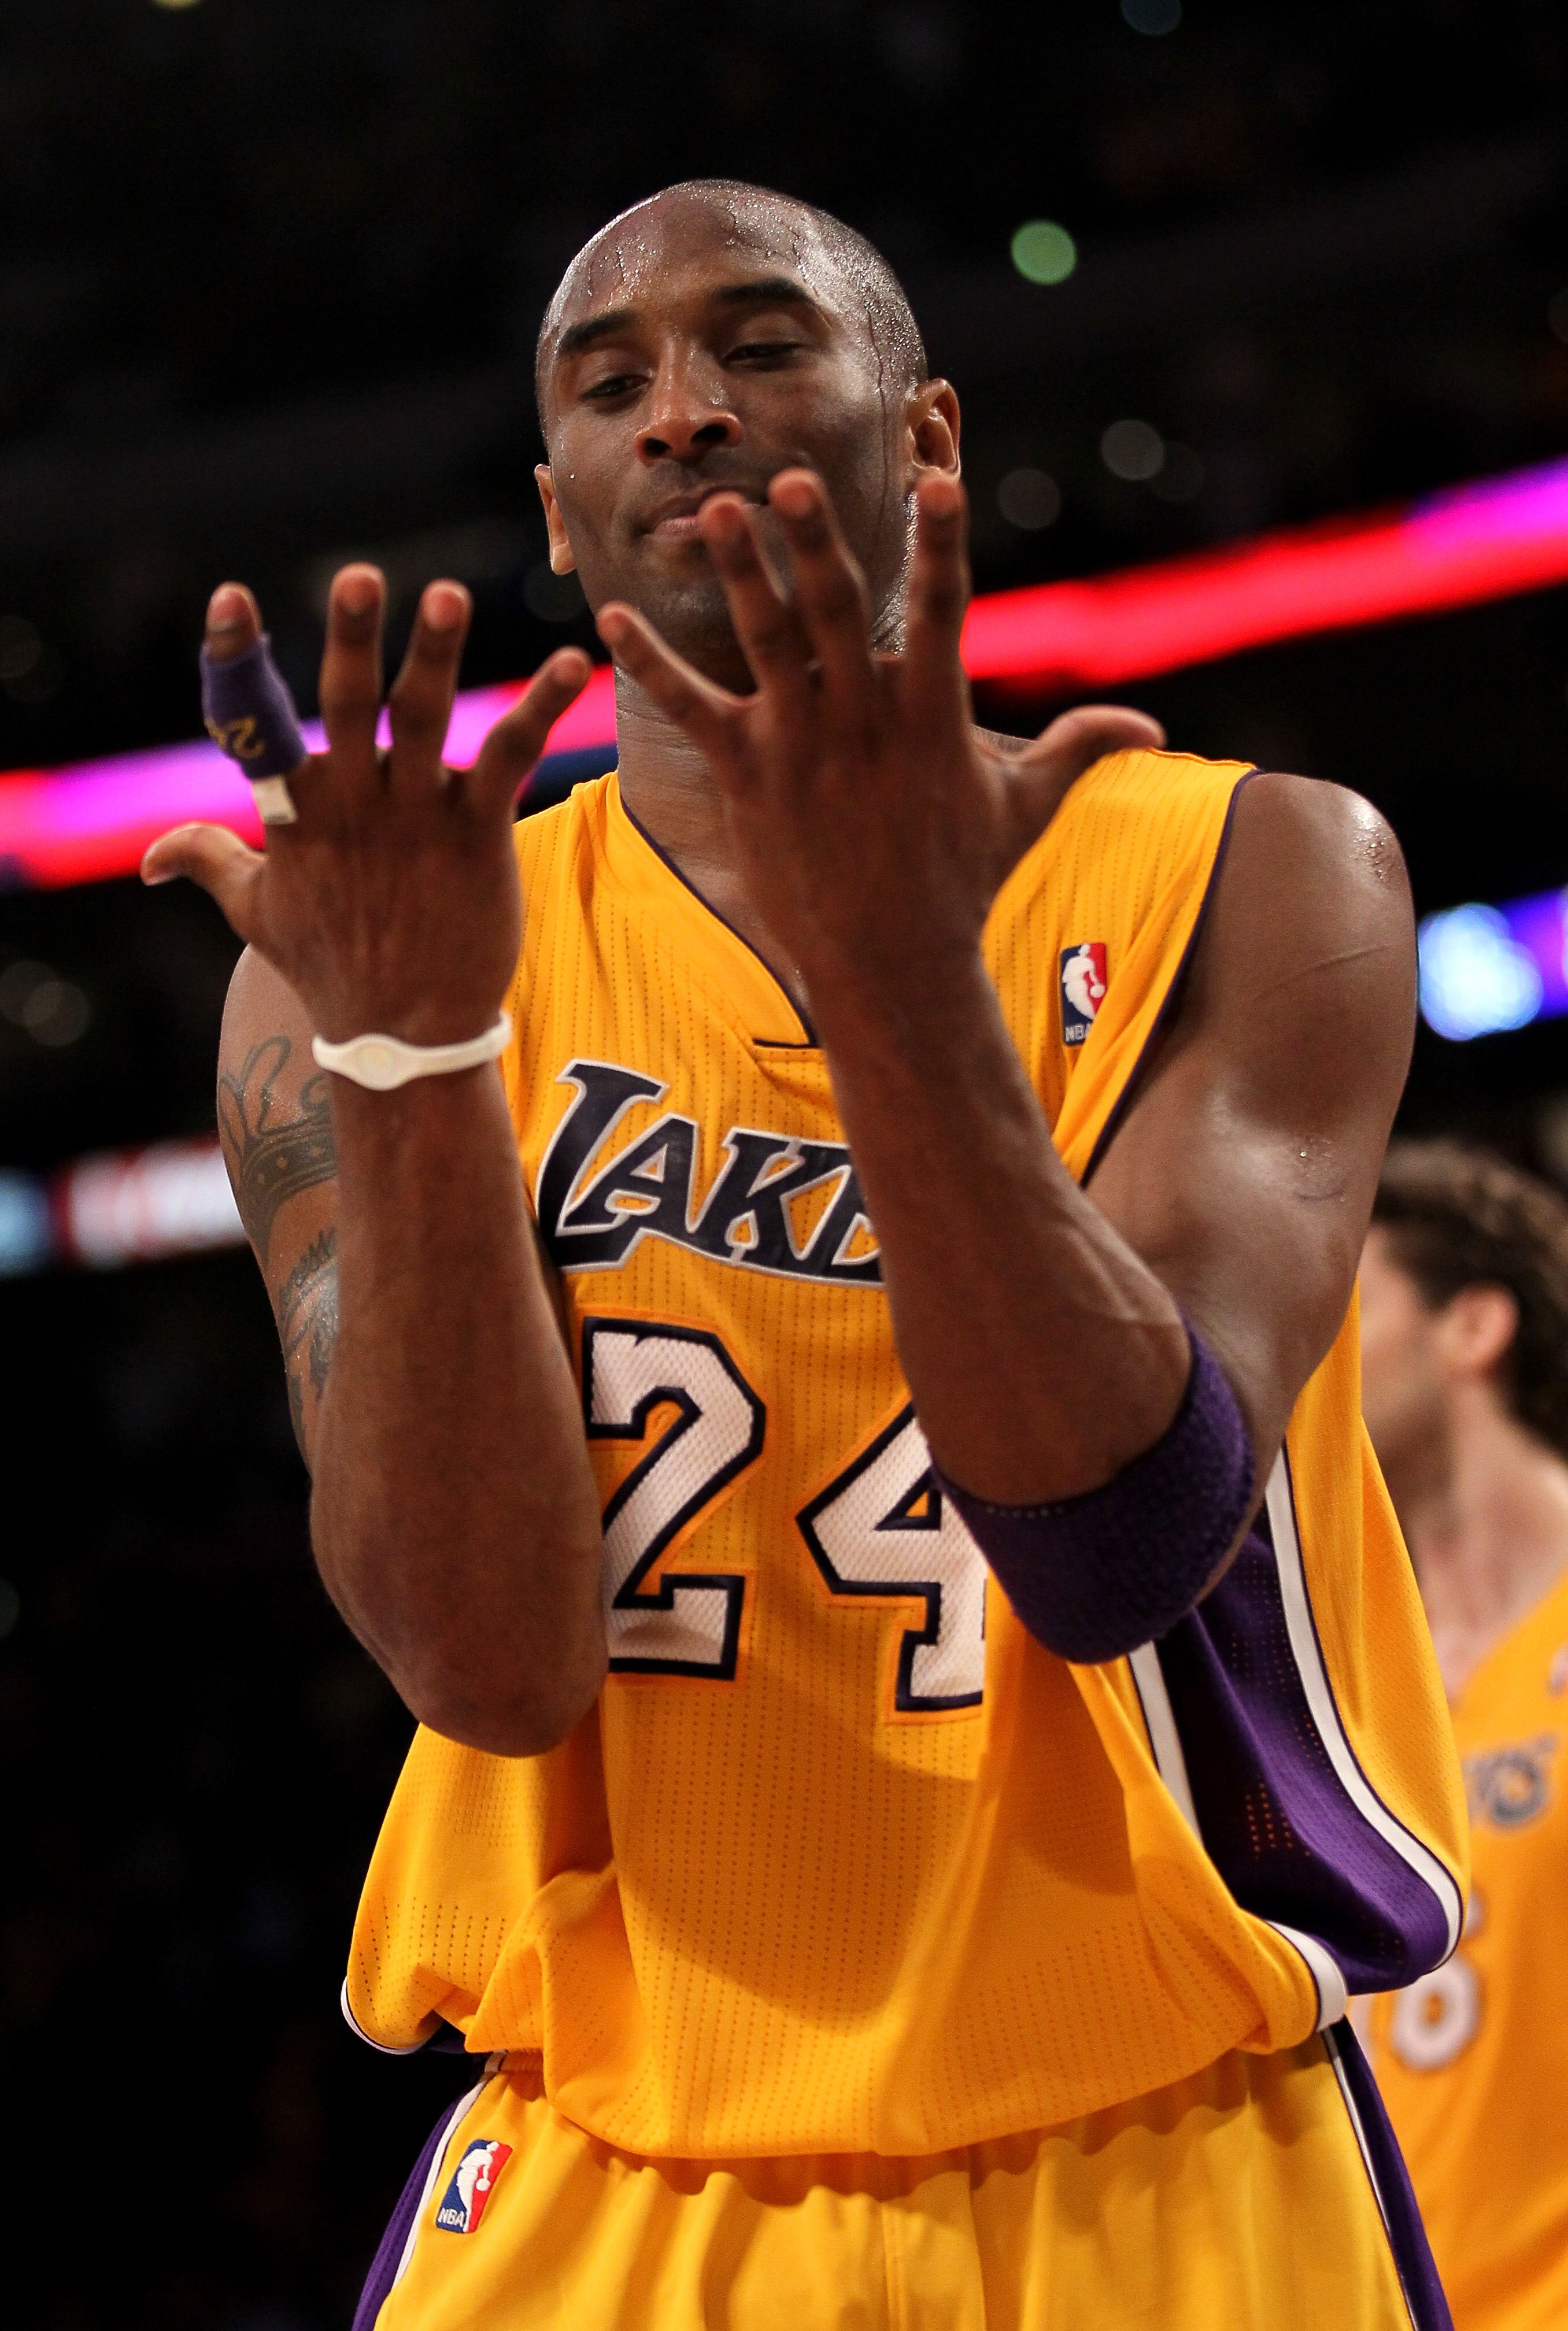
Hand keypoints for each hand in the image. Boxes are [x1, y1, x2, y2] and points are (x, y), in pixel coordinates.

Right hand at [141, 567, 588, 1045]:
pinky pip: (510, 754)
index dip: (236, 659)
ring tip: (450, 595)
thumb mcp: (256, 913)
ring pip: (426, 717)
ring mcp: (418, 815)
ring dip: (437, 655)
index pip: (254, 722)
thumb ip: (208, 860)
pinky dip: (540, 706)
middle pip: (349, 705)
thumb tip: (149, 856)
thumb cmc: (331, 968)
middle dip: (353, 639)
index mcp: (298, 810)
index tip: (228, 598)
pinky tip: (573, 662)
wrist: (406, 1035)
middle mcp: (356, 803)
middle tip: (360, 576)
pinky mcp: (479, 831)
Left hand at [597, 471, 1161, 1020]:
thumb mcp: (1023, 811)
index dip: (943, 542)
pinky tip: (610, 618)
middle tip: (791, 479)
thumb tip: (1151, 731)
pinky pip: (692, 711)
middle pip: (840, 613)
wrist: (892, 965)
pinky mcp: (750, 778)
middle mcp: (865, 722)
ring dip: (740, 576)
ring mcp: (803, 749)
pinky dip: (651, 665)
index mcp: (932, 716)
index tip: (938, 477)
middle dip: (817, 543)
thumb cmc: (959, 883)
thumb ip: (1076, 750)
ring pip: (768, 644)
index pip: (947, 611)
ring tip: (714, 512)